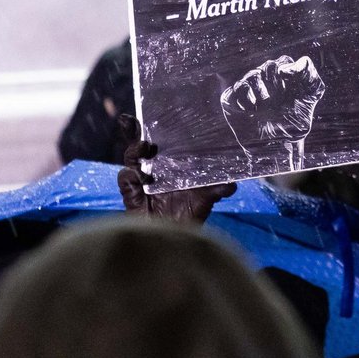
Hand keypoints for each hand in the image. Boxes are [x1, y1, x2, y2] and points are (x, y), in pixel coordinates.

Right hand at [116, 115, 235, 222]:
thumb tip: (232, 184)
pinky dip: (132, 176)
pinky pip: (126, 179)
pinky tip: (141, 178)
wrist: (174, 241)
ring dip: (135, 151)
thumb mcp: (206, 199)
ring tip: (144, 147)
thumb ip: (217, 188)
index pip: (156, 141)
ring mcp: (138, 181)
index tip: (139, 115)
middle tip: (131, 121)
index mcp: (167, 165)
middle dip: (133, 131)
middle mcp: (151, 170)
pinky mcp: (130, 195)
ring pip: (130, 159)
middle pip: (138, 145)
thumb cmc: (188, 217)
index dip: (149, 128)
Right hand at [220, 56, 324, 170]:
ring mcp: (248, 89)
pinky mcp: (233, 98)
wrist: (275, 147)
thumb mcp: (311, 96)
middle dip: (275, 83)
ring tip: (264, 109)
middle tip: (277, 99)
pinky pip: (238, 88)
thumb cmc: (295, 123)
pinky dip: (247, 100)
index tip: (288, 82)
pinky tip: (252, 111)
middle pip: (268, 66)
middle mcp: (265, 81)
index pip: (283, 61)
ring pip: (252, 75)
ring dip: (261, 93)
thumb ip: (309, 74)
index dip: (286, 68)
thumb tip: (286, 67)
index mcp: (283, 78)